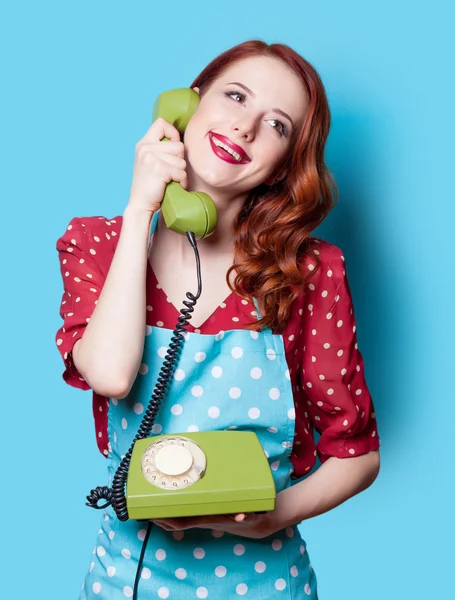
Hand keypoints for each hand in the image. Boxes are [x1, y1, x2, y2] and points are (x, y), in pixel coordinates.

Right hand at [127, 117, 187, 215]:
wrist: (140, 204)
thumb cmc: (150, 185)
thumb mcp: (150, 161)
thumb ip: (161, 149)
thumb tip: (181, 141)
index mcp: (143, 143)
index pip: (161, 123)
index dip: (173, 133)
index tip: (173, 147)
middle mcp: (145, 147)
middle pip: (178, 145)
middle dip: (179, 160)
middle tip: (170, 171)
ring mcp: (151, 157)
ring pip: (182, 160)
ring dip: (180, 173)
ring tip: (169, 180)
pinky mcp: (159, 169)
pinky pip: (181, 172)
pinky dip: (180, 181)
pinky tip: (171, 185)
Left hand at [152, 511, 277, 539]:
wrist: (254, 523)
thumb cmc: (248, 517)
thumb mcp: (248, 516)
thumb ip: (246, 515)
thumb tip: (242, 516)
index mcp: (207, 518)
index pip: (181, 522)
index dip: (165, 519)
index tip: (153, 512)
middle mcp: (201, 518)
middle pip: (174, 520)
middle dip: (158, 515)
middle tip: (143, 504)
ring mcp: (202, 515)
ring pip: (178, 517)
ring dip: (164, 512)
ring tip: (151, 500)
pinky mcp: (204, 511)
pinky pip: (185, 511)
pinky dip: (175, 507)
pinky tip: (171, 498)